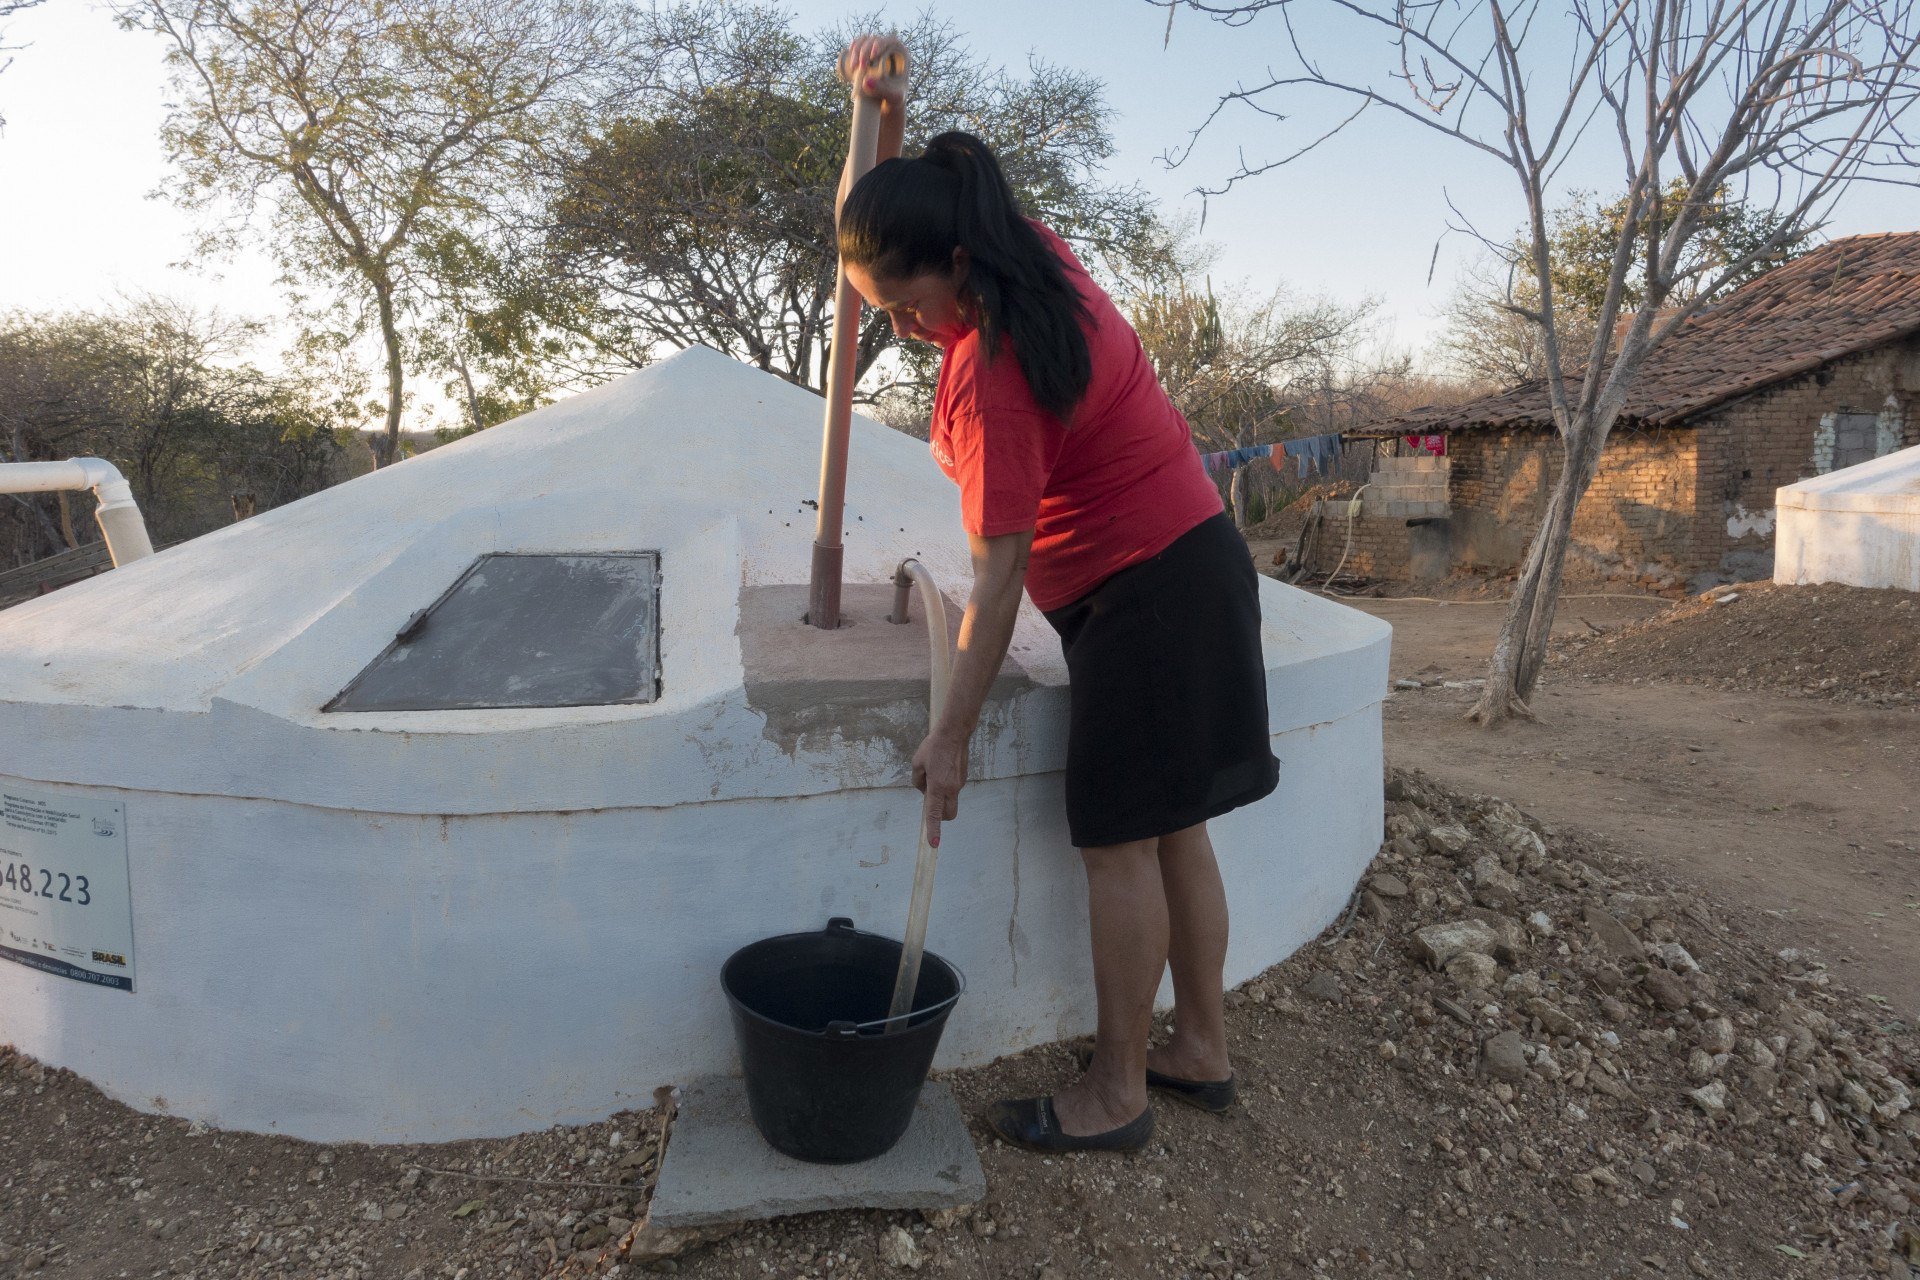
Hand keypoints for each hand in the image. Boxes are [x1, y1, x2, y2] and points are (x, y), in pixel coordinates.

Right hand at [842, 33, 907, 110]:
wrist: (889, 101)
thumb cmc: (895, 99)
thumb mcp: (893, 97)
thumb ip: (882, 90)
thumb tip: (866, 80)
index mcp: (902, 53)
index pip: (890, 41)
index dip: (880, 44)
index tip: (872, 57)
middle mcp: (890, 48)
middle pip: (875, 40)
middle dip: (865, 51)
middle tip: (859, 67)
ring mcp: (879, 49)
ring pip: (866, 41)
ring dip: (857, 50)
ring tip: (854, 67)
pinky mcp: (869, 54)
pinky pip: (861, 43)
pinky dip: (855, 45)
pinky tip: (850, 50)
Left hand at [911, 729, 964, 849]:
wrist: (954, 733)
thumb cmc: (933, 747)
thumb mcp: (917, 763)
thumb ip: (917, 781)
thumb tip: (923, 790)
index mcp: (938, 787)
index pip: (935, 813)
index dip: (934, 829)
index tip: (934, 843)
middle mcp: (951, 789)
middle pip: (948, 814)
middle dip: (940, 816)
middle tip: (930, 803)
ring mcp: (959, 784)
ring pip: (951, 801)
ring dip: (942, 798)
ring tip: (933, 775)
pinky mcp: (963, 778)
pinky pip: (953, 790)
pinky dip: (946, 788)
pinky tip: (941, 770)